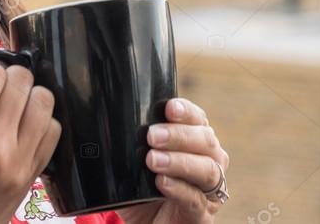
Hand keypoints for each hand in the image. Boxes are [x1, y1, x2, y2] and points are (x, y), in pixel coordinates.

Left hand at [114, 98, 229, 223]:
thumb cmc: (142, 192)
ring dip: (179, 161)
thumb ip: (131, 144)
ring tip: (152, 159)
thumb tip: (109, 123)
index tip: (168, 107)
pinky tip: (162, 182)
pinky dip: (179, 189)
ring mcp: (209, 190)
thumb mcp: (135, 164)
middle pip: (206, 141)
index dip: (186, 112)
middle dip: (178, 135)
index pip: (198, 119)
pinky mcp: (202, 216)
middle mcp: (211, 162)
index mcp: (197, 142)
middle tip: (151, 135)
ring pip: (207, 169)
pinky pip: (196, 200)